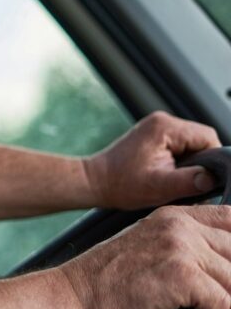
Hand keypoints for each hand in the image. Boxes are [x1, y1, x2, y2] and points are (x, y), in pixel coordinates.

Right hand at [60, 205, 230, 308]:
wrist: (83, 295)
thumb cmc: (110, 278)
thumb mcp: (148, 244)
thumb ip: (182, 242)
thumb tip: (224, 264)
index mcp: (173, 215)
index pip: (230, 218)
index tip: (228, 274)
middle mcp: (180, 226)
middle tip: (222, 306)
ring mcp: (181, 247)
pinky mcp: (182, 274)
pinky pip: (224, 304)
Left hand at [83, 111, 220, 209]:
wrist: (96, 181)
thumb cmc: (121, 184)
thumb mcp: (160, 187)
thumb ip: (190, 181)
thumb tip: (213, 178)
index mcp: (165, 127)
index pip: (208, 138)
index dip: (212, 160)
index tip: (202, 179)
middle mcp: (162, 121)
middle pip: (202, 140)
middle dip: (201, 162)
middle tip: (186, 181)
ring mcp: (157, 127)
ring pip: (192, 144)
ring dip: (190, 163)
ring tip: (173, 178)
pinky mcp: (154, 136)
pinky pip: (180, 147)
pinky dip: (180, 161)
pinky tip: (167, 174)